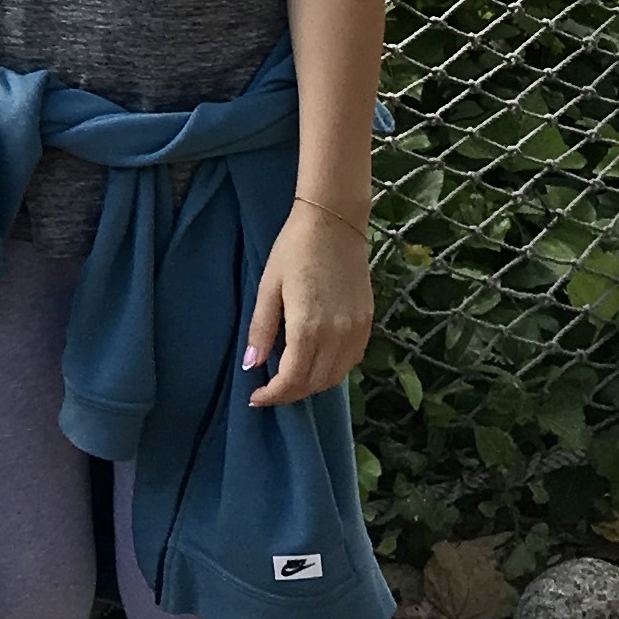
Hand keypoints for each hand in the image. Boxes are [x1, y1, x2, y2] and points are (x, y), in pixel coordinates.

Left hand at [244, 202, 373, 406]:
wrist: (334, 221)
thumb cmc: (294, 250)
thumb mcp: (268, 287)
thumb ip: (261, 330)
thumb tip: (251, 365)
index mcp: (308, 327)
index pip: (292, 380)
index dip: (273, 396)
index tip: (256, 397)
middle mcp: (337, 334)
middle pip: (314, 384)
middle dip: (289, 394)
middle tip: (269, 390)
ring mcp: (356, 329)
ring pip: (336, 377)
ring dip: (312, 385)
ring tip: (290, 379)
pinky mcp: (367, 321)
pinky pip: (352, 361)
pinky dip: (333, 371)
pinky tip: (316, 362)